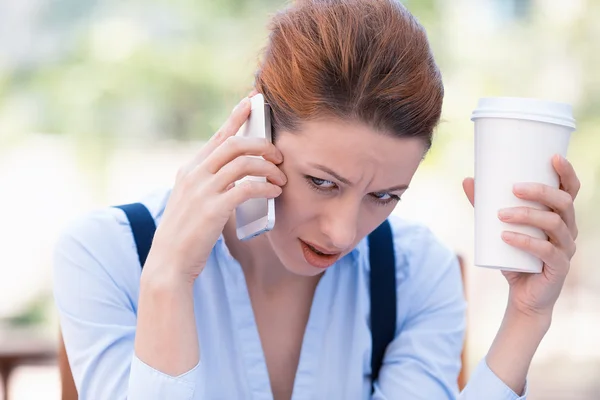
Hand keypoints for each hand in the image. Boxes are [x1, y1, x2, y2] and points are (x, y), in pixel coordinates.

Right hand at [144, 92, 286, 283]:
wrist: (169, 262)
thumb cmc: (186, 234)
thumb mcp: (192, 201)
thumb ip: (209, 184)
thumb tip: (238, 175)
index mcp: (190, 170)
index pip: (217, 136)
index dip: (236, 117)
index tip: (252, 102)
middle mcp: (194, 174)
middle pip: (234, 144)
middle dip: (261, 144)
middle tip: (278, 155)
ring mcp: (202, 190)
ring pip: (243, 162)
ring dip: (268, 167)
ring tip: (280, 177)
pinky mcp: (213, 209)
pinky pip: (247, 187)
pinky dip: (265, 186)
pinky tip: (275, 192)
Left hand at [463, 154, 579, 318]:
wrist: (523, 295)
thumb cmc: (515, 256)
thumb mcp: (499, 227)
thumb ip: (485, 205)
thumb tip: (468, 180)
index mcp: (560, 216)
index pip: (570, 189)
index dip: (566, 172)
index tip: (553, 157)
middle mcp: (569, 229)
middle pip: (563, 203)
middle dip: (540, 191)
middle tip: (514, 188)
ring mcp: (566, 248)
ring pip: (555, 224)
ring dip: (527, 215)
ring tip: (501, 214)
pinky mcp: (559, 267)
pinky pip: (546, 251)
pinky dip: (525, 241)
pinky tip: (506, 237)